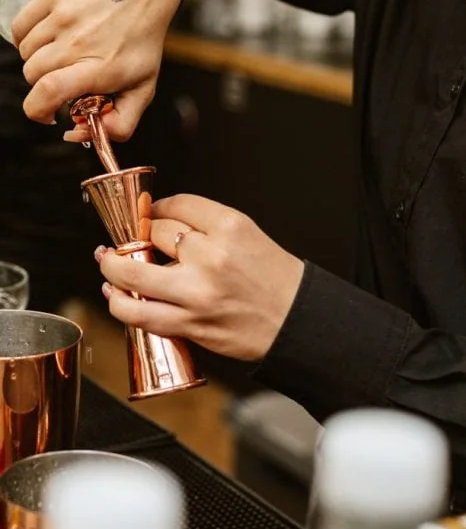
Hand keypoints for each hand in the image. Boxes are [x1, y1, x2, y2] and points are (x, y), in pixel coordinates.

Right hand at [13, 0, 180, 140]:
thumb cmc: (142, 37)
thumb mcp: (144, 86)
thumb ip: (121, 123)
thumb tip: (79, 135)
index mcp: (101, 67)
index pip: (48, 91)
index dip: (37, 109)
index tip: (47, 113)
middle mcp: (79, 41)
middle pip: (33, 74)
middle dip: (44, 83)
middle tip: (65, 76)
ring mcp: (63, 15)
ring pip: (25, 51)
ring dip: (37, 58)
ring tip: (61, 53)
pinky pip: (20, 26)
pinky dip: (26, 36)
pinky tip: (46, 36)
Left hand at [97, 195, 304, 361]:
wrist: (294, 320)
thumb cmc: (273, 278)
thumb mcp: (247, 233)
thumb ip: (206, 225)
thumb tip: (161, 221)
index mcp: (229, 227)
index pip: (175, 205)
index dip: (156, 207)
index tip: (151, 213)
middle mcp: (211, 256)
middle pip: (151, 233)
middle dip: (137, 234)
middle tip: (133, 238)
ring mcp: (196, 293)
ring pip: (132, 274)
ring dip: (112, 267)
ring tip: (107, 262)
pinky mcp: (189, 324)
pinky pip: (139, 313)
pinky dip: (119, 302)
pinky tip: (115, 294)